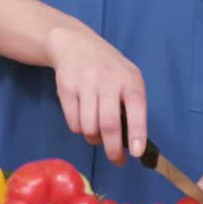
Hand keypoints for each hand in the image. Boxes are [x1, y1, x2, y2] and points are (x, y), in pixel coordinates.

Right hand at [45, 26, 147, 164]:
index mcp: (129, 80)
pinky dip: (79, 129)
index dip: (137, 133)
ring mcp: (85, 84)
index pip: (136, 109)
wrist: (74, 44)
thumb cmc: (108, 67)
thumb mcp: (128, 77)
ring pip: (88, 127)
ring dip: (93, 138)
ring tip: (97, 135)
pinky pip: (73, 122)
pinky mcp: (66, 89)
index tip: (135, 153)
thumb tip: (131, 139)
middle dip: (112, 148)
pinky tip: (83, 121)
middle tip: (115, 159)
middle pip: (108, 124)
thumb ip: (132, 102)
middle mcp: (108, 81)